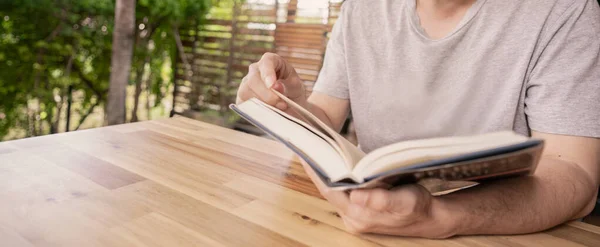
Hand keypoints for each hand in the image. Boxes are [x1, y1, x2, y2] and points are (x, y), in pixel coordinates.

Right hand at [236, 52, 305, 110]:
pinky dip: (256, 110)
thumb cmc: (293, 92)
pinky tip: (268, 112)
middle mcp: (255, 70)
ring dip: (263, 103)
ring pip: (246, 92)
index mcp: (271, 61)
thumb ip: (287, 85)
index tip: (273, 85)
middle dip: (268, 94)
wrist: (290, 107)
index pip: (267, 62)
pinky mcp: (242, 98)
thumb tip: (276, 87)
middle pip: (253, 79)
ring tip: (279, 109)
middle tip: (282, 104)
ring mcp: (246, 83)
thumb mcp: (296, 87)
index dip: (268, 73)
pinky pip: (244, 104)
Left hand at [299, 160, 456, 238]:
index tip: (306, 154)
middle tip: (307, 148)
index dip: (317, 172)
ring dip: (326, 174)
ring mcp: (354, 216)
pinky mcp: (359, 211)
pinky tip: (332, 165)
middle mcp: (352, 218)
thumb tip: (357, 196)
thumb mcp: (405, 202)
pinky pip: (341, 192)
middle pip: (328, 191)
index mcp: (359, 215)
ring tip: (316, 153)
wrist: (430, 218)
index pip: (330, 191)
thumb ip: (381, 200)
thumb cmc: (418, 207)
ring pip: (334, 192)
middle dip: (318, 170)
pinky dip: (336, 178)